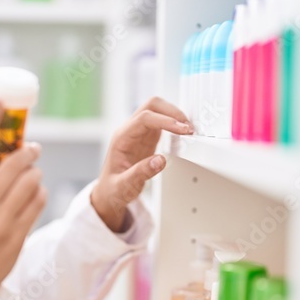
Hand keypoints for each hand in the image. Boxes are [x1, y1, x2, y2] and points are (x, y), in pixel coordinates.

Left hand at [91, 97, 192, 231]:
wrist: (109, 193)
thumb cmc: (113, 189)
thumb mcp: (124, 186)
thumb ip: (141, 173)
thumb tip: (160, 160)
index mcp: (121, 138)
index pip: (144, 118)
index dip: (165, 121)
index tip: (182, 130)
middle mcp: (130, 131)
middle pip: (151, 106)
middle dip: (172, 112)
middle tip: (188, 127)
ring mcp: (139, 133)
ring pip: (158, 111)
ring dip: (175, 116)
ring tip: (189, 130)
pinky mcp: (147, 138)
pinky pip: (162, 123)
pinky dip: (174, 124)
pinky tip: (182, 133)